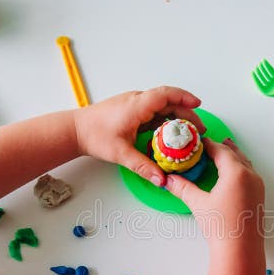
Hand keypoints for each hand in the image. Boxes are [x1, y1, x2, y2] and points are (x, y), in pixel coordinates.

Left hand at [74, 86, 205, 186]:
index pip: (166, 95)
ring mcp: (134, 104)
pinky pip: (153, 111)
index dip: (185, 97)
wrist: (74, 130)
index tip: (198, 105)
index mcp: (137, 105)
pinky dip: (165, 120)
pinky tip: (169, 134)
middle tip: (199, 129)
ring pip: (162, 106)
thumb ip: (144, 167)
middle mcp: (137, 101)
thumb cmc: (94, 135)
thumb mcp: (121, 154)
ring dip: (176, 116)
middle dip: (186, 113)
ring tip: (188, 133)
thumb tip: (162, 179)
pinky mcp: (131, 110)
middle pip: (168, 101)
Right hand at [165, 138, 263, 246]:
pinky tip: (232, 175)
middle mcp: (251, 176)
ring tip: (223, 154)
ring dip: (233, 157)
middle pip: (236, 154)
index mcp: (236, 172)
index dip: (208, 144)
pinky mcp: (260, 197)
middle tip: (210, 144)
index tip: (198, 141)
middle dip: (222, 147)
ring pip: (245, 163)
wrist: (240, 251)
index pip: (221, 150)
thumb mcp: (198, 204)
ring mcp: (258, 187)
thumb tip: (169, 180)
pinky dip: (240, 169)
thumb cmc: (222, 228)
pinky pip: (250, 175)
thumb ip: (183, 188)